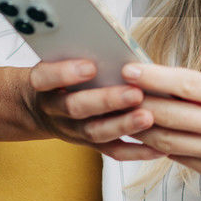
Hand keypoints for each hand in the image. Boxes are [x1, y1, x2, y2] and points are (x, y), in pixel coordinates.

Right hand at [25, 59, 163, 159]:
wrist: (43, 108)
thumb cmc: (63, 75)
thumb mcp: (61, 59)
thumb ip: (84, 53)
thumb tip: (119, 48)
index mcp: (44, 83)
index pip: (45, 77)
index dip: (65, 73)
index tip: (90, 66)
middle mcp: (55, 109)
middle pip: (76, 108)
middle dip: (107, 100)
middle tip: (134, 93)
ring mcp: (72, 129)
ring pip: (95, 132)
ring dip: (123, 125)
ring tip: (148, 117)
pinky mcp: (90, 144)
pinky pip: (113, 151)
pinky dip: (136, 151)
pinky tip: (158, 148)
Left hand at [119, 62, 200, 193]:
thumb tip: (167, 81)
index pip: (189, 85)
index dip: (155, 77)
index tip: (130, 69)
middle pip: (172, 114)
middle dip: (139, 102)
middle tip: (117, 90)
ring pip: (168, 139)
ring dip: (142, 126)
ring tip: (124, 112)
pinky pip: (178, 157)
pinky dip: (159, 145)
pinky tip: (146, 134)